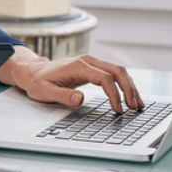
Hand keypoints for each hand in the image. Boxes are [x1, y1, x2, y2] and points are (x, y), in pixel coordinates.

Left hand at [1, 51, 142, 113]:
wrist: (33, 71)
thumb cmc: (38, 82)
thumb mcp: (45, 91)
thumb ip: (62, 95)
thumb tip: (80, 99)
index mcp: (78, 66)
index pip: (105, 78)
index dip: (114, 95)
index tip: (118, 110)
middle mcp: (88, 61)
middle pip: (117, 71)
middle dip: (129, 89)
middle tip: (134, 107)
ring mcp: (92, 63)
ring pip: (118, 71)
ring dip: (130, 86)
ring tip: (137, 104)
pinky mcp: (93, 68)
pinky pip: (114, 74)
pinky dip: (124, 84)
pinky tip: (129, 97)